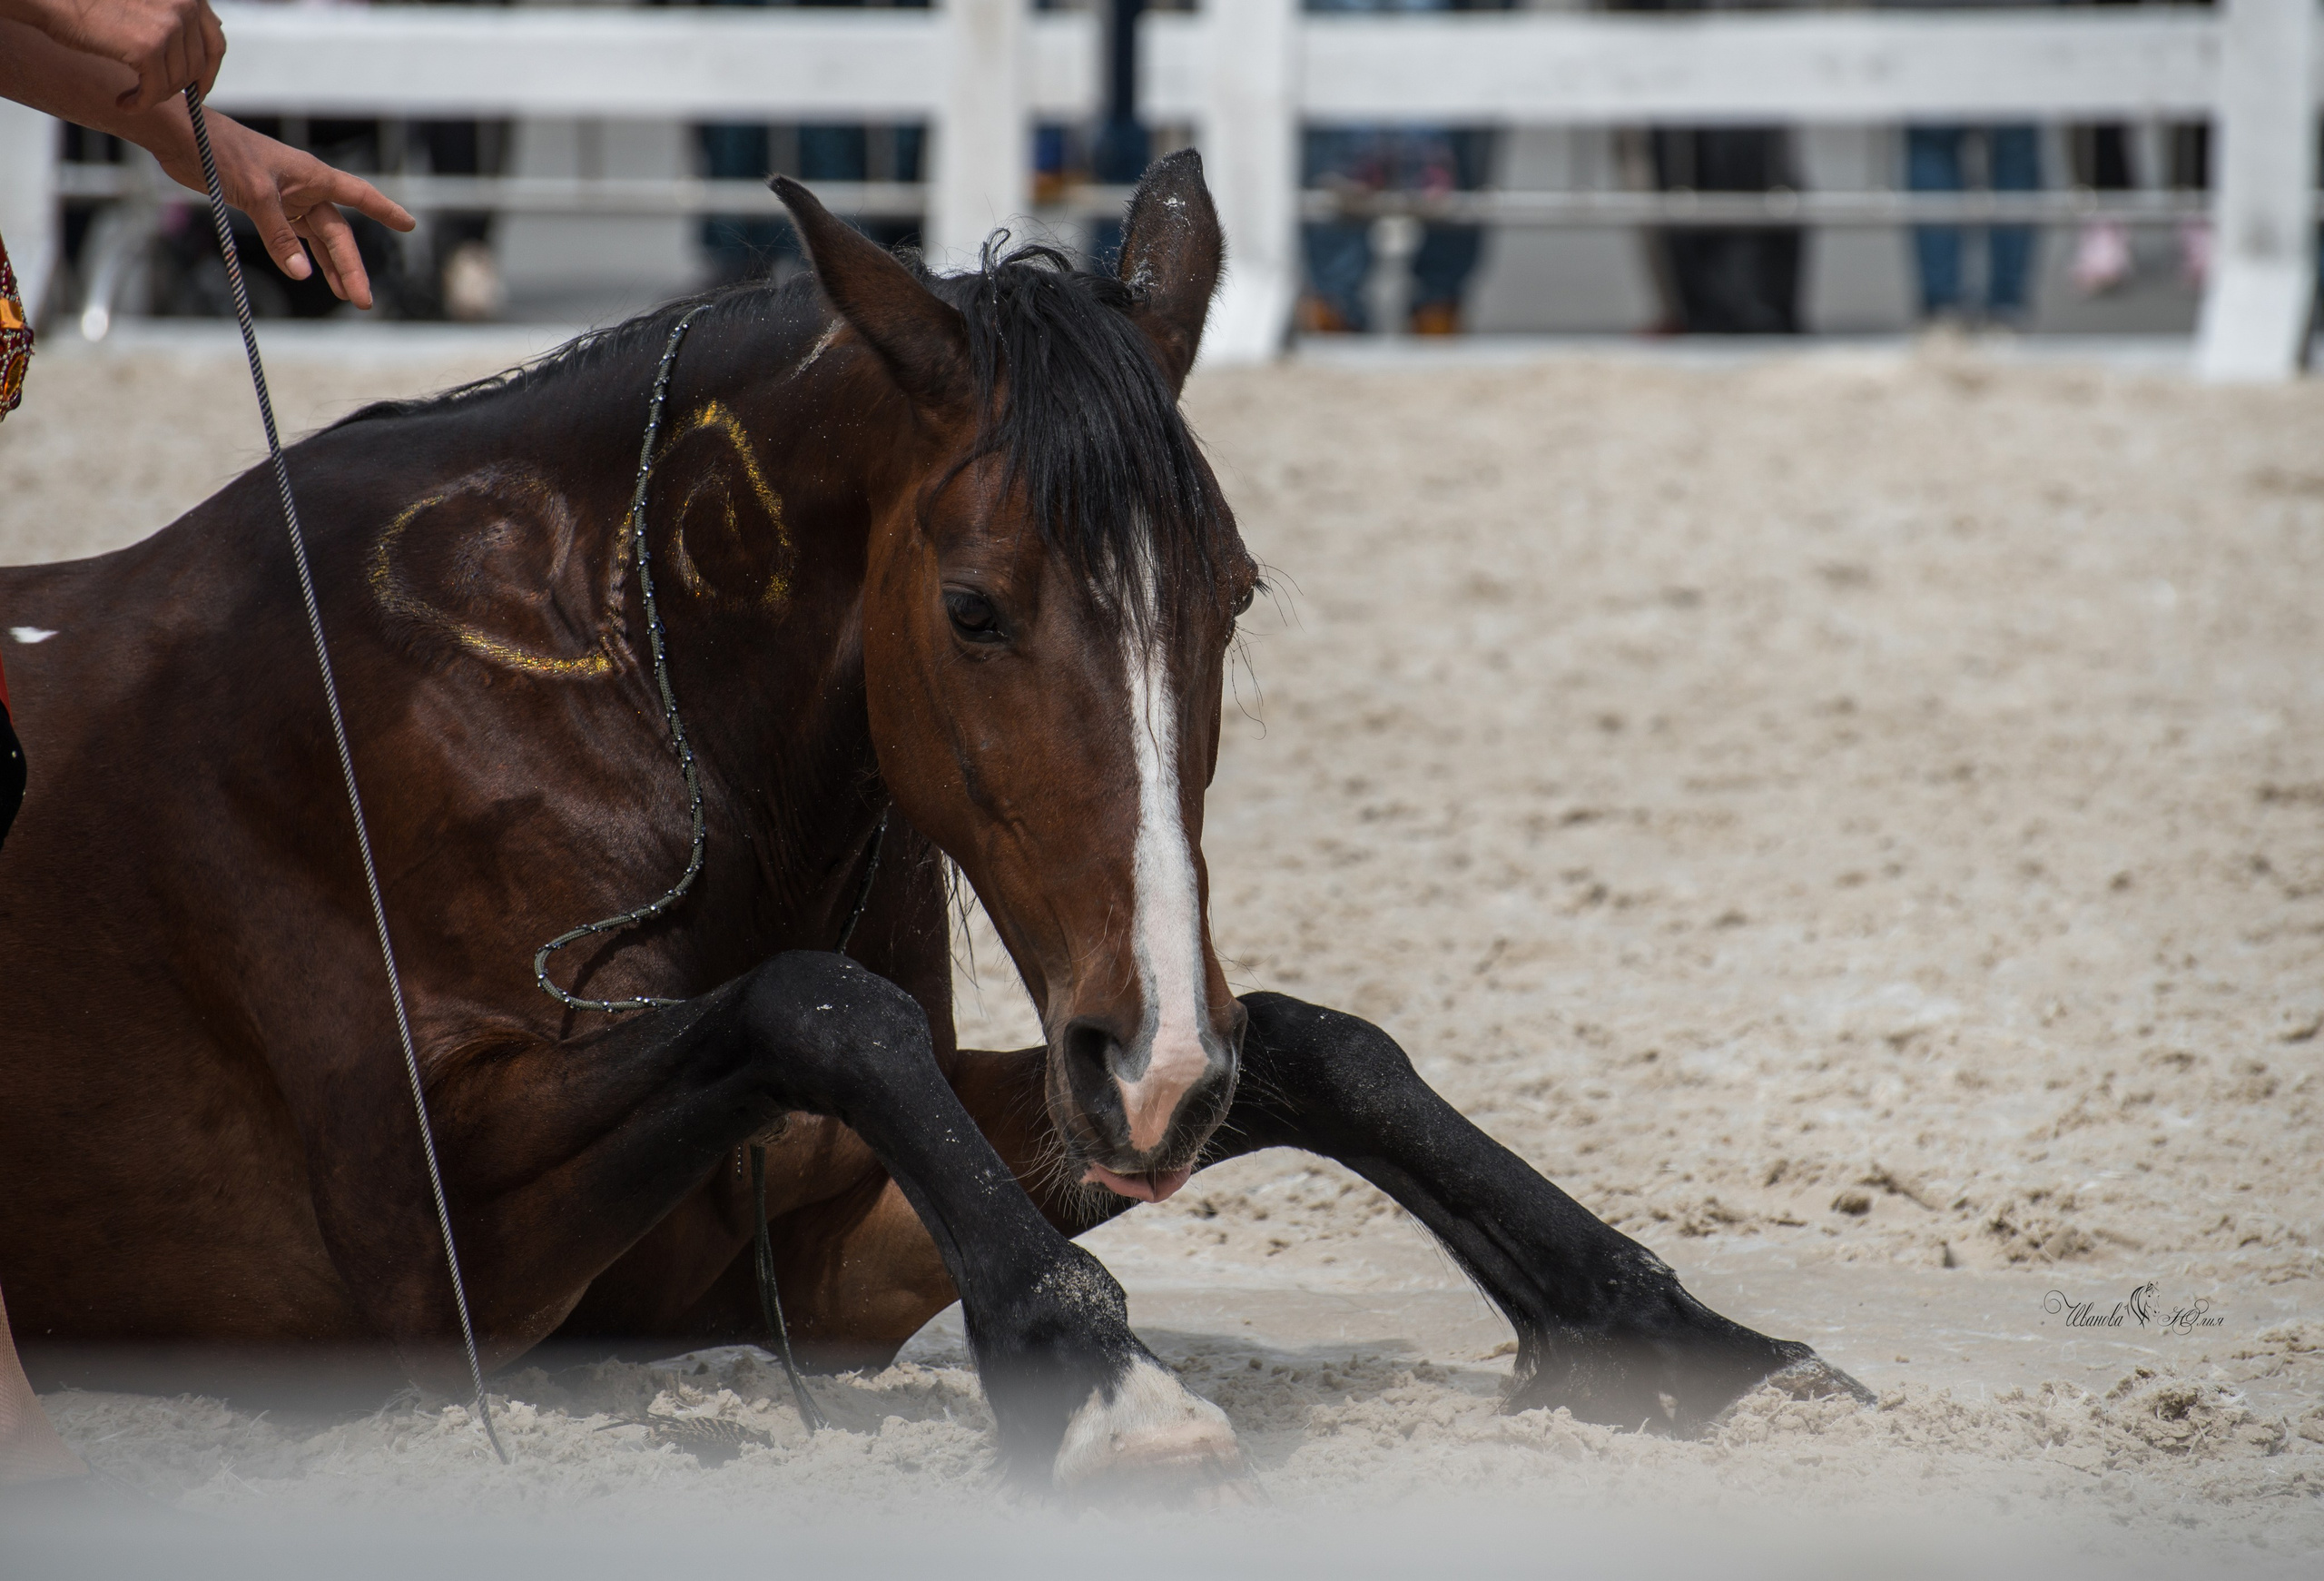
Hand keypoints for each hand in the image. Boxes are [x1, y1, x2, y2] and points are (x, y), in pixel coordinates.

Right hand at [1, 0, 225, 110]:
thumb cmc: (93, 2)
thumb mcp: (147, 4)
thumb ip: (175, 20)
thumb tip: (197, 58)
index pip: (215, 42)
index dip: (210, 71)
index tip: (200, 88)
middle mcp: (185, 5)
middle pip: (197, 65)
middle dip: (178, 86)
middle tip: (155, 94)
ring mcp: (169, 26)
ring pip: (178, 81)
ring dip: (156, 94)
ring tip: (133, 95)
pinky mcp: (148, 47)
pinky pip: (156, 90)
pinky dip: (142, 103)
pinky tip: (125, 103)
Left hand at [163, 111, 417, 309]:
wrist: (183, 138)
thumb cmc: (222, 152)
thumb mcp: (256, 195)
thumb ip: (280, 236)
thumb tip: (302, 275)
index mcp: (312, 176)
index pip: (360, 196)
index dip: (385, 211)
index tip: (409, 225)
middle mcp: (304, 188)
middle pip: (337, 233)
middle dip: (350, 267)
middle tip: (362, 301)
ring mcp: (285, 198)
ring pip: (316, 239)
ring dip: (329, 267)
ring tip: (344, 296)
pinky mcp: (263, 206)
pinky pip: (290, 238)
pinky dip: (298, 257)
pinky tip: (308, 275)